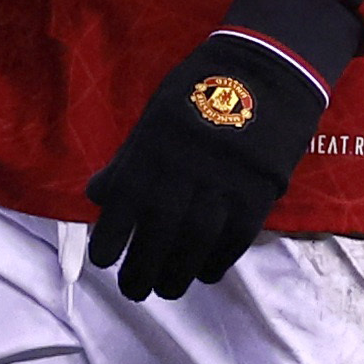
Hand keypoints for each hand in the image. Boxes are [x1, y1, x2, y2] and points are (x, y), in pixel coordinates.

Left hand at [85, 0, 354, 299]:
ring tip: (166, 290)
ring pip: (195, 244)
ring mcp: (222, 184)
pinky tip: (205, 273)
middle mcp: (181, 173)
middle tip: (135, 292)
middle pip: (157, 235)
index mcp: (150, 154)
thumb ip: (127, 162)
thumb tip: (98, 197)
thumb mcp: (152, 121)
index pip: (121, 210)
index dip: (109, 242)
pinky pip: (235, 237)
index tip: (104, 263)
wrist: (265, 71)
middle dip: (141, 270)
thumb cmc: (198, 94)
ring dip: (178, 274)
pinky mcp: (259, 191)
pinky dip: (218, 260)